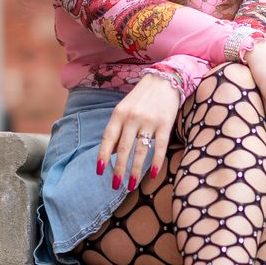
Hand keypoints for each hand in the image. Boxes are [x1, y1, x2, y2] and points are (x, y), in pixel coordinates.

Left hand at [95, 73, 180, 188]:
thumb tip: (114, 153)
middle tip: (115, 185)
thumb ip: (118, 129)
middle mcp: (132, 118)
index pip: (108, 138)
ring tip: (132, 185)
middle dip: (119, 169)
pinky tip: (154, 174)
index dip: (103, 156)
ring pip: (141, 151)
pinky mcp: (165, 124)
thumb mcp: (125, 108)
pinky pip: (160, 147)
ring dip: (136, 170)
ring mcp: (149, 121)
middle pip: (124, 149)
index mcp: (119, 113)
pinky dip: (157, 161)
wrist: (165, 79)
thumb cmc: (142, 97)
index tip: (100, 171)